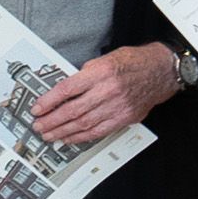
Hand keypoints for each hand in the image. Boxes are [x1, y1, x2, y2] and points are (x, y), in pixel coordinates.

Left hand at [27, 44, 178, 146]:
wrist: (161, 71)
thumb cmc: (132, 62)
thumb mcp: (104, 60)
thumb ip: (84, 75)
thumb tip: (62, 91)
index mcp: (101, 72)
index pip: (67, 89)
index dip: (49, 101)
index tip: (36, 108)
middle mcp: (109, 90)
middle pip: (73, 110)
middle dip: (52, 120)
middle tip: (38, 126)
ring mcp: (118, 106)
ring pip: (84, 124)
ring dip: (63, 132)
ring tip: (49, 135)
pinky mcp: (125, 118)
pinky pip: (99, 131)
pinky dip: (81, 137)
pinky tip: (68, 138)